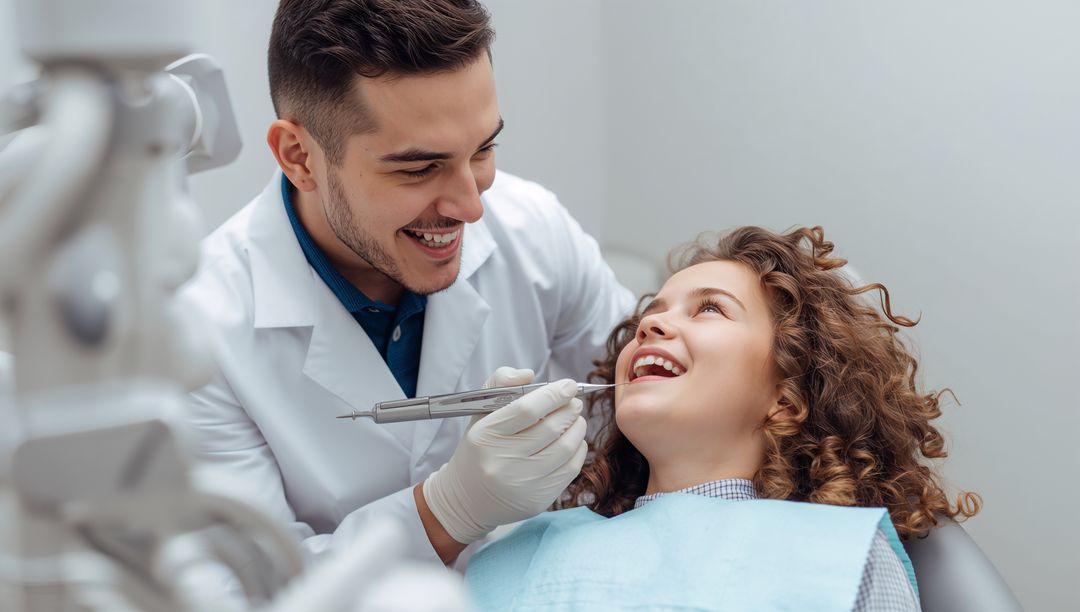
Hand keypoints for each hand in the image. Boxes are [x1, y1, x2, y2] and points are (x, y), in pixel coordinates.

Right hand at [422, 367, 586, 543]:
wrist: (466, 500)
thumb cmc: (479, 449)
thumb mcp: (479, 412)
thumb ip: (501, 383)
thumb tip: (529, 374)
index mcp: (485, 436)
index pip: (527, 409)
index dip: (554, 394)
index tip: (569, 385)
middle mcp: (502, 462)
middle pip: (551, 428)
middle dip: (570, 409)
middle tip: (574, 402)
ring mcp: (521, 484)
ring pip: (565, 448)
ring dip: (578, 428)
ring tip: (575, 419)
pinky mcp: (537, 500)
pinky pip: (570, 469)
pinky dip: (578, 450)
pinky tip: (574, 441)